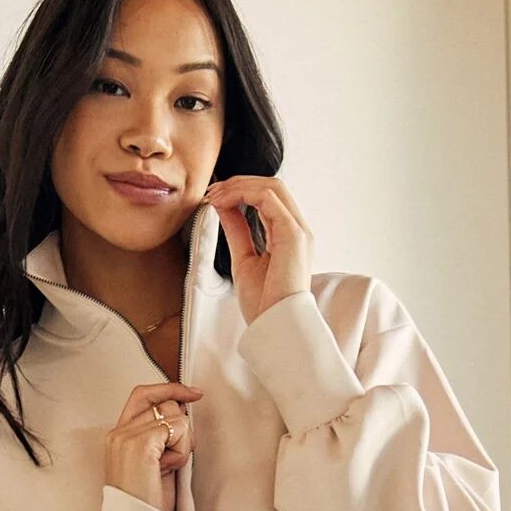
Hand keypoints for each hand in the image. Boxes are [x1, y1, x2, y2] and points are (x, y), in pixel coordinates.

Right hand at [104, 381, 203, 510]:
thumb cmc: (146, 503)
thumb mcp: (153, 462)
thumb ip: (160, 435)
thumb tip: (184, 409)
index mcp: (117, 435)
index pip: (143, 394)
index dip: (170, 388)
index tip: (194, 393)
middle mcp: (118, 432)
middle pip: (167, 403)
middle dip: (181, 430)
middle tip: (172, 460)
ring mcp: (126, 436)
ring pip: (176, 416)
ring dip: (182, 443)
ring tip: (167, 468)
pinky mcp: (140, 443)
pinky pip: (178, 428)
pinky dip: (181, 450)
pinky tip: (168, 469)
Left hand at [203, 175, 312, 325]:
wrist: (275, 328)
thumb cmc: (265, 304)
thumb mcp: (243, 259)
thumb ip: (237, 231)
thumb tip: (224, 207)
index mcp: (289, 236)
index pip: (269, 198)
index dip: (241, 190)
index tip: (214, 197)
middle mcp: (298, 229)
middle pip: (272, 185)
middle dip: (239, 182)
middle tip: (212, 191)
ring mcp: (298, 230)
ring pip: (271, 186)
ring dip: (239, 185)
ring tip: (215, 194)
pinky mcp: (293, 234)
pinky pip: (268, 198)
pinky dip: (242, 193)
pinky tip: (223, 201)